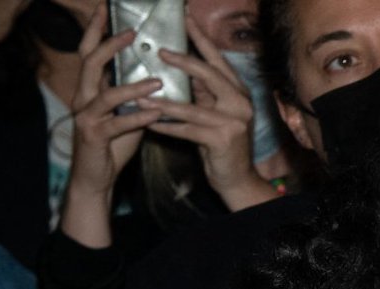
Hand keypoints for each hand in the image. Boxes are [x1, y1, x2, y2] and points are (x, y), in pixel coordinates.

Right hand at [61, 12, 165, 244]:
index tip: (108, 9)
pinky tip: (154, 116)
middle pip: (90, 62)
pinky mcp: (94, 136)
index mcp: (90, 88)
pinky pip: (117, 125)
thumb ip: (135, 96)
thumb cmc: (112, 143)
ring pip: (105, 94)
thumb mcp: (124, 114)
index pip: (90, 52)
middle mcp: (83, 97)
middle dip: (110, 45)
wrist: (96, 176)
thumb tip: (157, 76)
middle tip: (132, 32)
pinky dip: (136, 119)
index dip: (97, 30)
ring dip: (133, 87)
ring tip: (158, 81)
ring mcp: (86, 116)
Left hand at [149, 26, 273, 209]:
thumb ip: (204, 92)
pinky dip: (165, 127)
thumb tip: (183, 68)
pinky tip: (148, 124)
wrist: (238, 180)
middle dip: (183, 61)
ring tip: (138, 95)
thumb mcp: (215, 113)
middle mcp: (241, 104)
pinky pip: (186, 130)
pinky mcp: (222, 141)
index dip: (201, 38)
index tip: (185, 18)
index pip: (218, 61)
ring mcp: (234, 123)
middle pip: (209, 75)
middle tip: (159, 52)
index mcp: (239, 93)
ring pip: (192, 106)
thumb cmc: (222, 145)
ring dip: (162, 102)